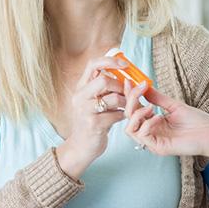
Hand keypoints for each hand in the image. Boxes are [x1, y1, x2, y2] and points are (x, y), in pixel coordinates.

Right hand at [56, 57, 127, 178]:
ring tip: (128, 107)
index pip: (92, 65)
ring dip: (127, 102)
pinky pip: (117, 114)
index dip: (110, 60)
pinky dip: (124, 115)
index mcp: (81, 88)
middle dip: (121, 86)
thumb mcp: (96, 101)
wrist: (82, 147)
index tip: (126, 64)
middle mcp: (80, 97)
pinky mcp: (93, 124)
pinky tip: (122, 118)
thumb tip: (127, 73)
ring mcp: (85, 111)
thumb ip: (106, 88)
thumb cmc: (94, 121)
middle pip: (104, 81)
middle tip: (129, 93)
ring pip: (114, 98)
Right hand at [123, 80, 208, 158]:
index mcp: (153, 122)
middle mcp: (151, 132)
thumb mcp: (174, 106)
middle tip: (139, 89)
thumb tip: (143, 86)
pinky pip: (142, 136)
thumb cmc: (197, 122)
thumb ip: (158, 98)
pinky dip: (147, 124)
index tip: (128, 81)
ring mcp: (153, 141)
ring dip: (136, 114)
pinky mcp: (159, 148)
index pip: (133, 109)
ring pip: (130, 129)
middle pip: (128, 117)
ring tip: (150, 107)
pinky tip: (158, 117)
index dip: (129, 95)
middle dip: (131, 101)